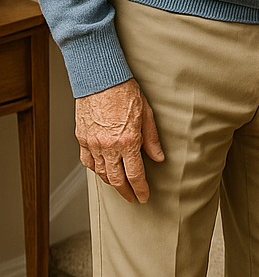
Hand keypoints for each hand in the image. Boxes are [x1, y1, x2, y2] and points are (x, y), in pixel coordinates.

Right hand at [75, 78, 164, 202]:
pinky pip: (87, 161)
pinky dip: (95, 169)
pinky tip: (102, 170)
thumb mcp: (147, 114)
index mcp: (127, 141)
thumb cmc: (125, 92)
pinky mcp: (81, 138)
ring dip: (111, 182)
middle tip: (132, 197)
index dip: (140, 189)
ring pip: (101, 173)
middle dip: (126, 192)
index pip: (135, 174)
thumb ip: (152, 139)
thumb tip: (158, 157)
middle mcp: (108, 146)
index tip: (144, 197)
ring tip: (120, 185)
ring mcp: (92, 144)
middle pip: (116, 179)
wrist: (101, 79)